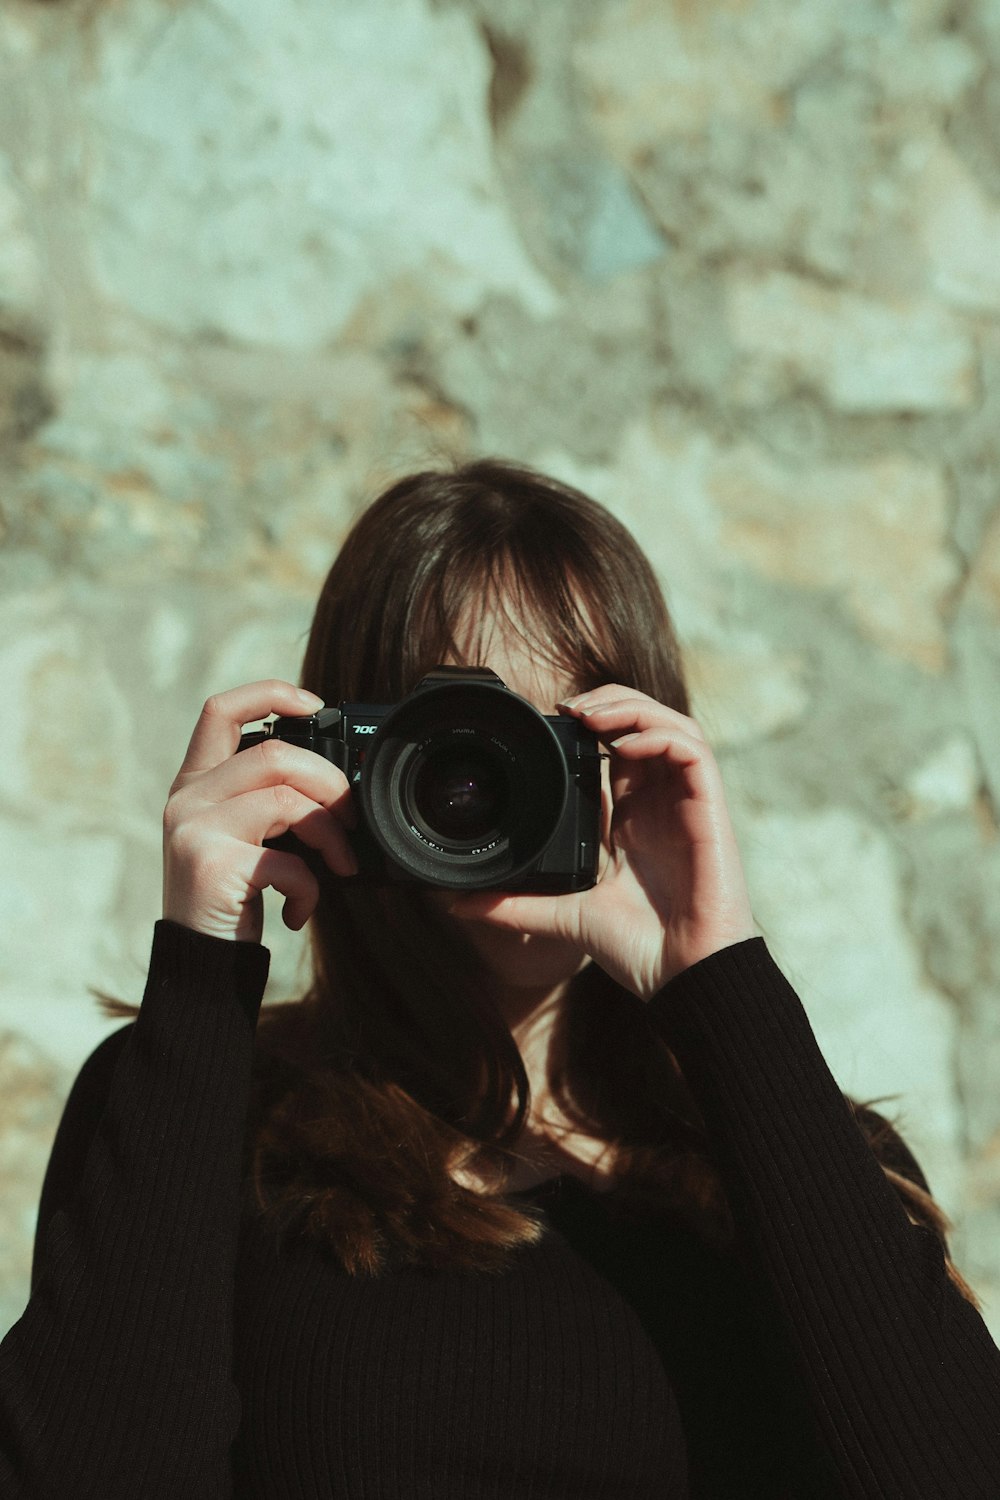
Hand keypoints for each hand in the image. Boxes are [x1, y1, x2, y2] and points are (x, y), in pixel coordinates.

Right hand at [162, 680, 357, 943]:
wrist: (198, 964)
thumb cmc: (232, 900)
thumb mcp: (243, 840)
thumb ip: (270, 803)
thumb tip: (342, 789)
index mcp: (194, 783)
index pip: (219, 710)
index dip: (269, 693)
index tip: (315, 704)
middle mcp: (186, 799)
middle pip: (275, 754)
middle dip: (331, 784)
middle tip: (353, 821)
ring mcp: (193, 829)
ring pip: (286, 799)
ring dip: (331, 835)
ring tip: (342, 867)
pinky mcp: (211, 866)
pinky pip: (286, 860)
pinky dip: (309, 888)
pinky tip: (299, 911)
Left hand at [447, 684, 757, 999]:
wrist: (686, 981)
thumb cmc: (642, 951)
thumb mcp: (565, 918)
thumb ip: (515, 906)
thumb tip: (456, 904)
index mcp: (634, 820)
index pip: (621, 750)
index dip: (594, 724)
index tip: (553, 719)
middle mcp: (662, 805)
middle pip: (648, 724)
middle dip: (611, 702)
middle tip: (569, 707)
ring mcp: (688, 805)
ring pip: (673, 726)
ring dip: (634, 709)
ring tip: (592, 715)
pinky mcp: (710, 812)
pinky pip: (693, 752)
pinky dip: (659, 736)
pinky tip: (625, 746)